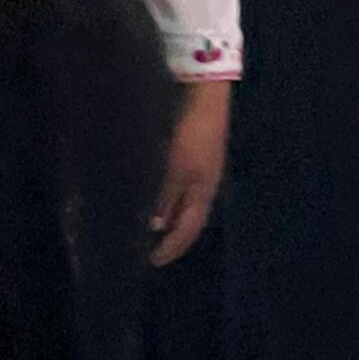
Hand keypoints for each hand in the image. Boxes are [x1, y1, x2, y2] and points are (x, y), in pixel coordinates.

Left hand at [151, 81, 230, 265]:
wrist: (205, 97)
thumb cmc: (191, 135)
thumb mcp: (176, 168)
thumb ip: (167, 197)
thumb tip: (156, 226)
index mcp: (204, 191)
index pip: (189, 230)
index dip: (172, 248)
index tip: (152, 262)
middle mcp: (207, 186)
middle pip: (191, 221)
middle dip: (173, 238)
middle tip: (151, 250)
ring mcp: (204, 171)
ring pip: (188, 207)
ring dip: (173, 221)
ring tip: (153, 230)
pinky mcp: (198, 158)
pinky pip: (185, 192)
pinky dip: (173, 204)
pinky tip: (161, 201)